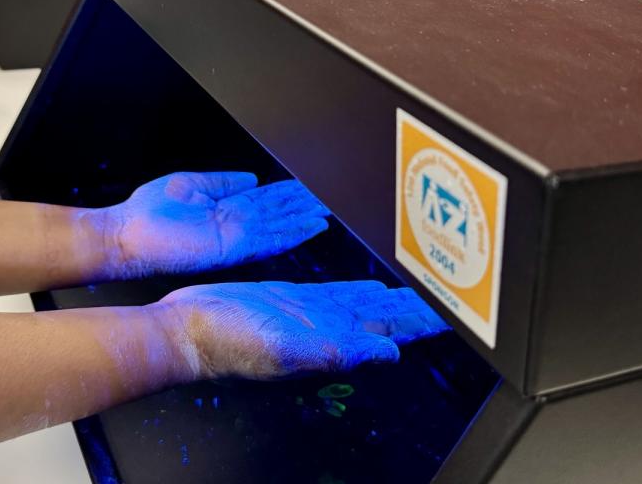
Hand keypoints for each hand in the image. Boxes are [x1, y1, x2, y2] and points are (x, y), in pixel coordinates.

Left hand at [104, 172, 329, 277]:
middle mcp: (235, 223)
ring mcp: (237, 236)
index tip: (308, 188)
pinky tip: (312, 226)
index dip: (288, 194)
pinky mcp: (234, 247)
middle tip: (330, 200)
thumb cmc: (149, 213)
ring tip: (328, 212)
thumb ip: (222, 182)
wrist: (129, 234)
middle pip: (278, 213)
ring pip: (280, 226)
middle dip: (303, 206)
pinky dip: (293, 233)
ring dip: (304, 219)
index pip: (265, 200)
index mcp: (225, 208)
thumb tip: (250, 177)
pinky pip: (271, 239)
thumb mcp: (191, 185)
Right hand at [157, 281, 449, 380]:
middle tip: (449, 294)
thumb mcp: (286, 349)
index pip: (391, 334)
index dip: (422, 323)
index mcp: (332, 341)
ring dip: (396, 299)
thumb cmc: (228, 342)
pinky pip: (338, 292)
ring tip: (422, 290)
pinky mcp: (292, 299)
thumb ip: (339, 351)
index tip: (452, 315)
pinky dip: (361, 289)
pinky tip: (373, 286)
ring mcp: (311, 314)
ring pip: (367, 305)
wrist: (189, 329)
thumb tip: (390, 355)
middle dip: (418, 308)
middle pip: (386, 317)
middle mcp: (327, 328)